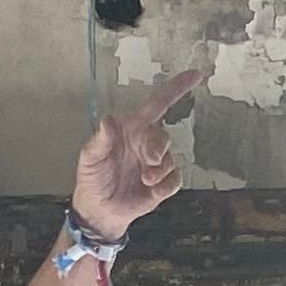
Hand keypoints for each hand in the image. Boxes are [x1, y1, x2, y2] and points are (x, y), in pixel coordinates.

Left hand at [71, 68, 203, 232]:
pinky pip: (176, 179)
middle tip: (148, 162)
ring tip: (143, 180)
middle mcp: (146, 142)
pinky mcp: (164, 182)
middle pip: (165, 136)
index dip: (176, 88)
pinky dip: (164, 187)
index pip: (157, 104)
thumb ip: (100, 140)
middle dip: (159, 148)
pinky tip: (150, 191)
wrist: (101, 210)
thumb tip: (108, 120)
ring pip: (172, 159)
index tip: (195, 75)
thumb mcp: (90, 158)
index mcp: (131, 129)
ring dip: (159, 172)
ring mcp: (156, 163)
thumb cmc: (92, 178)